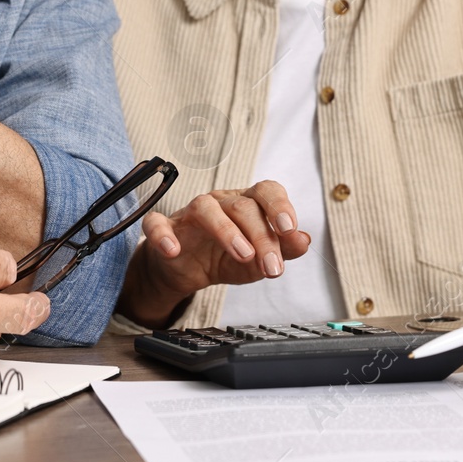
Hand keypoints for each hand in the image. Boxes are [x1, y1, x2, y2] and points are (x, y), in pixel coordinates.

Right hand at [116, 181, 312, 328]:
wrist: (185, 270)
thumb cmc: (224, 257)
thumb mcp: (258, 259)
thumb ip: (283, 250)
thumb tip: (305, 239)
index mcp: (247, 204)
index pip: (266, 191)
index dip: (279, 206)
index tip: (289, 229)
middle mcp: (220, 202)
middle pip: (242, 207)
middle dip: (261, 237)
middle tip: (272, 267)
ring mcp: (190, 213)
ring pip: (206, 208)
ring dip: (226, 231)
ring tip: (242, 256)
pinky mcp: (164, 228)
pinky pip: (157, 224)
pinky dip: (163, 235)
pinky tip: (173, 250)